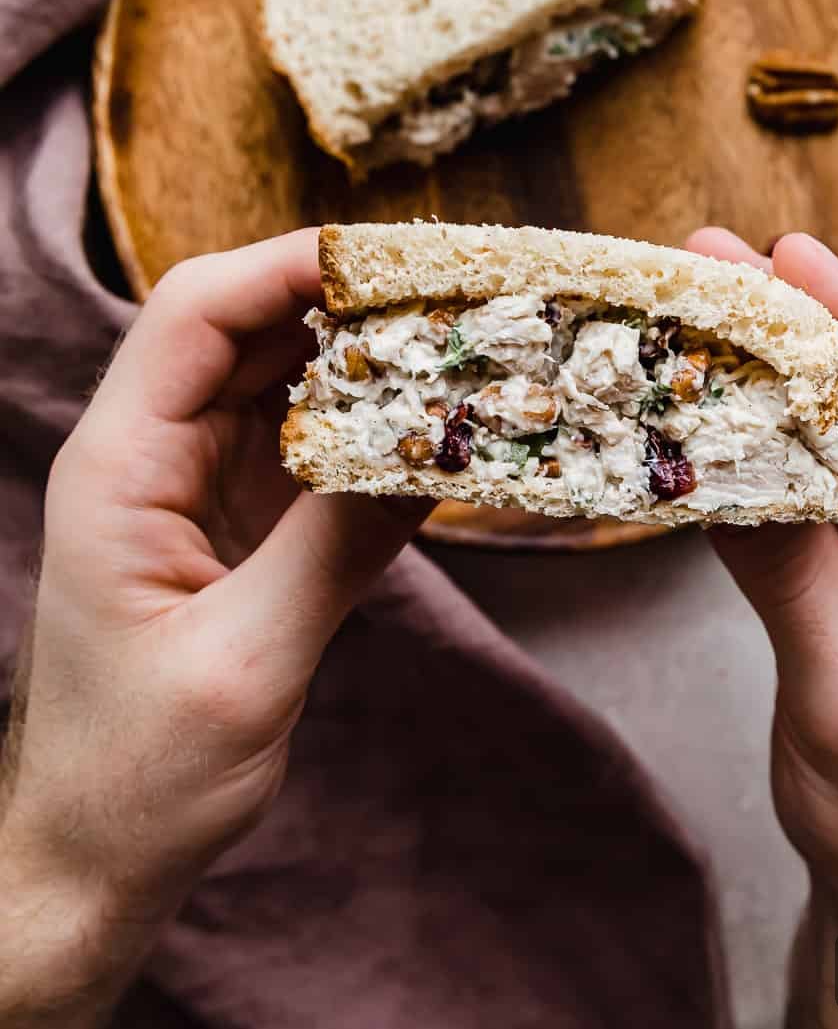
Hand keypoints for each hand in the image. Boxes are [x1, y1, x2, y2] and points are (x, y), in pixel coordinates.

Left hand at [0, 231, 428, 1023]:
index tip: (393, 259)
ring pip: (287, 378)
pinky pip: (313, 444)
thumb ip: (333, 547)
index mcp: (120, 468)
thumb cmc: (138, 776)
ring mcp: (198, 483)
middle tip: (458, 296)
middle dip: (350, 300)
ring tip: (464, 346)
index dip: (289, 266)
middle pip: (250, 328)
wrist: (97, 855)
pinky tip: (437, 427)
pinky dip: (373, 428)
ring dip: (370, 357)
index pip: (196, 315)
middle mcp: (155, 455)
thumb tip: (427, 449)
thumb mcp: (243, 665)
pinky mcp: (240, 520)